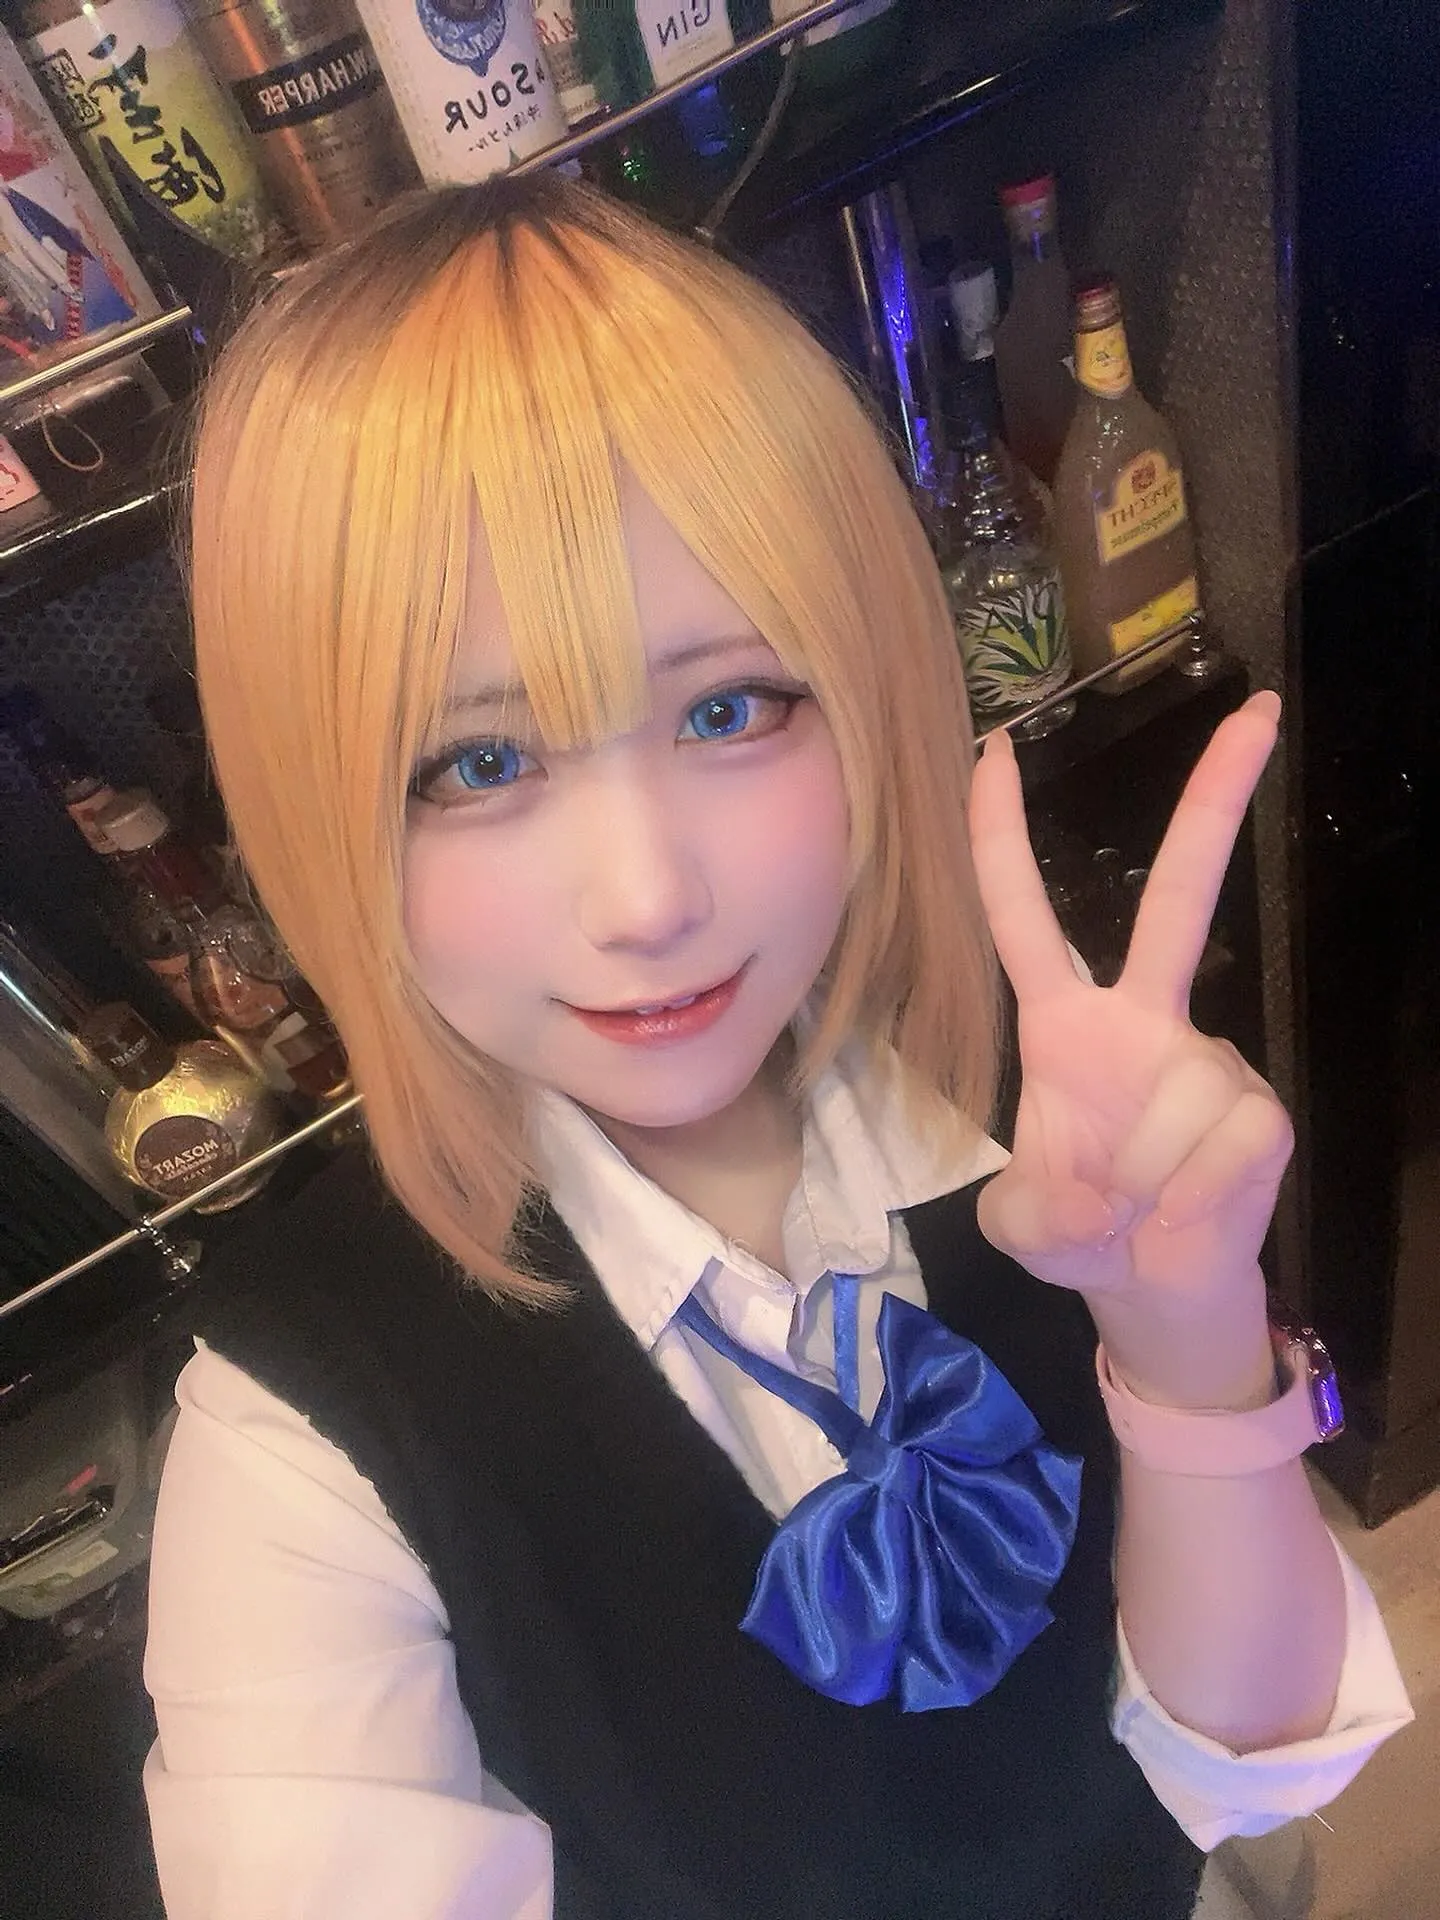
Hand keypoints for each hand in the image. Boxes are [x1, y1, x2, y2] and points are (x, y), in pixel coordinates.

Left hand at [967, 692, 1292, 1409]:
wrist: (1159, 1290)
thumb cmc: (1080, 1233)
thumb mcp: (1023, 1225)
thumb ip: (1034, 1207)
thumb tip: (1100, 1197)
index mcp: (1067, 1026)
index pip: (1024, 915)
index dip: (1001, 837)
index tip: (993, 749)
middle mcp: (1145, 1021)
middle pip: (1177, 898)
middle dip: (1216, 803)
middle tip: (1257, 711)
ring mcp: (1210, 1060)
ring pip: (1171, 1104)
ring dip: (1137, 1183)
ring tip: (1135, 1210)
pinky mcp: (1260, 1110)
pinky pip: (1216, 1151)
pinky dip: (1184, 1202)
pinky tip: (1181, 1212)